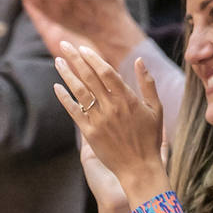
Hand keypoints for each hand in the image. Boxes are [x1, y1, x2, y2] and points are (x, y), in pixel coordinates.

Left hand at [54, 43, 166, 204]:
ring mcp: (99, 120)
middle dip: (76, 59)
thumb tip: (140, 60)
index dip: (93, 58)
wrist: (140, 168)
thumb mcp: (156, 109)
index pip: (106, 72)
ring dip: (67, 74)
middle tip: (64, 44)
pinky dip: (65, 98)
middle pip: (89, 77)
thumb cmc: (150, 138)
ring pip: (79, 92)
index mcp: (128, 99)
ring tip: (58, 60)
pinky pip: (74, 112)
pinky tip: (57, 86)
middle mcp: (112, 107)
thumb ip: (148, 83)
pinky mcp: (90, 134)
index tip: (83, 48)